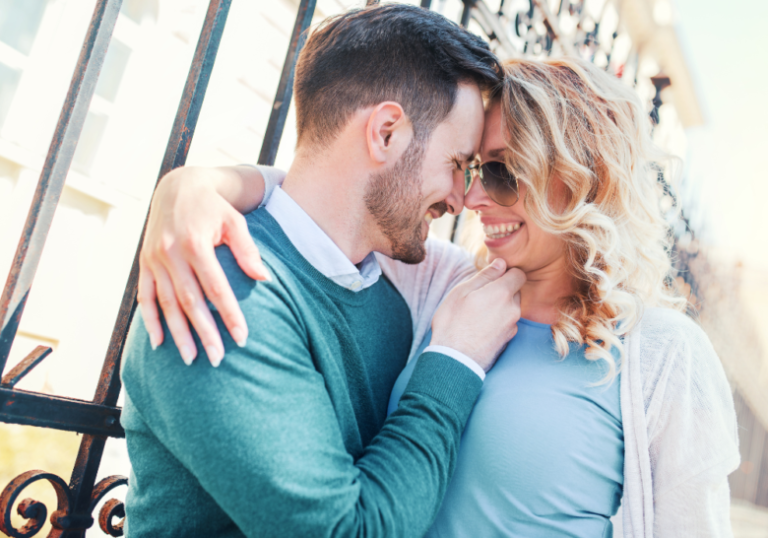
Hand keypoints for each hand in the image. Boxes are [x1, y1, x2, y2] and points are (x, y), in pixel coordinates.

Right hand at [138, 167, 269, 366]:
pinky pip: (145, 297)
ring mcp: (154, 259)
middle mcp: (171, 253)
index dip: (229, 314)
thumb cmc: (213, 208)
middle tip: (217, 359)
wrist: (177, 188)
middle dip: (204, 332)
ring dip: (178, 333)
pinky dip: (150, 320)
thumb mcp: (235, 221)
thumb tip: (264, 278)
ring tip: (191, 358)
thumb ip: (247, 250)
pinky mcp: (144, 263)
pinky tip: (160, 342)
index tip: (241, 338)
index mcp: (195, 243)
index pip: (215, 287)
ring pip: (166, 304)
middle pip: (189, 301)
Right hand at [430, 259, 524, 371]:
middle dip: (502, 290)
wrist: (454, 359)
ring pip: (510, 308)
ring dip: (499, 307)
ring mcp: (512, 326)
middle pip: (515, 292)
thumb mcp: (462, 292)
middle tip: (479, 297)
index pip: (519, 274)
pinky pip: (506, 323)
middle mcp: (513, 309)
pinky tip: (480, 327)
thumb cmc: (453, 323)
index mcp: (502, 293)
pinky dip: (497, 322)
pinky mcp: (508, 340)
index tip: (492, 277)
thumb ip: (485, 276)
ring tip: (476, 314)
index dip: (506, 272)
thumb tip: (501, 263)